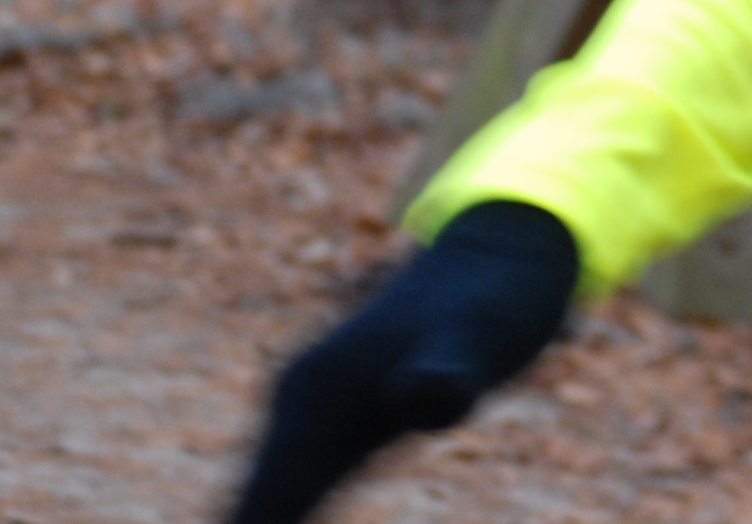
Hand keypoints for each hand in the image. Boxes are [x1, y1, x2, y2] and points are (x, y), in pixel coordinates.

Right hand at [224, 200, 578, 523]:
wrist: (502, 254)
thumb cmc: (494, 301)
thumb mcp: (479, 339)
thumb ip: (449, 375)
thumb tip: (426, 402)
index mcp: (314, 401)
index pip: (261, 507)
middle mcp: (298, 405)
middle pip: (249, 510)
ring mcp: (313, 411)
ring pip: (263, 501)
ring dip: (256, 523)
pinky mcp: (335, 421)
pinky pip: (290, 492)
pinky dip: (279, 518)